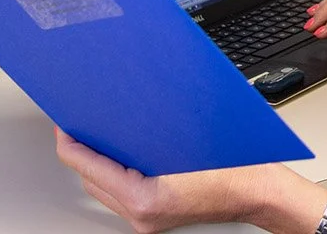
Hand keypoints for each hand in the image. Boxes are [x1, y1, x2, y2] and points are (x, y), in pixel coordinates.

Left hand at [55, 128, 325, 233]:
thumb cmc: (239, 166)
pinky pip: (121, 193)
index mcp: (145, 197)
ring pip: (103, 188)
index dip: (70, 138)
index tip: (64, 120)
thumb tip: (119, 106)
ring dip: (98, 162)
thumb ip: (151, 126)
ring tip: (101, 132)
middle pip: (88, 179)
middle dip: (82, 149)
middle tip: (82, 120)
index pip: (86, 165)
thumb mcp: (192, 135)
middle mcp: (141, 214)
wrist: (262, 194)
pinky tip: (124, 151)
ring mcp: (147, 220)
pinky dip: (116, 173)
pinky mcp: (154, 217)